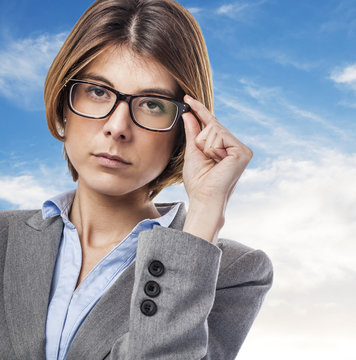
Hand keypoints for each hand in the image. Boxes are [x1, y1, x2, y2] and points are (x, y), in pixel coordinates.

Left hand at [181, 95, 252, 243]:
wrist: (204, 198)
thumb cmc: (198, 181)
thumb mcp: (193, 152)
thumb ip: (192, 132)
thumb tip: (189, 114)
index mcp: (226, 147)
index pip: (212, 125)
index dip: (200, 111)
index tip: (187, 98)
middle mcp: (236, 146)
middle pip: (213, 125)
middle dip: (201, 140)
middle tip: (205, 160)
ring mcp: (241, 149)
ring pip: (214, 130)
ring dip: (205, 146)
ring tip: (212, 163)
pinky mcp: (242, 152)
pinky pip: (219, 137)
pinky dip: (212, 148)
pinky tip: (218, 162)